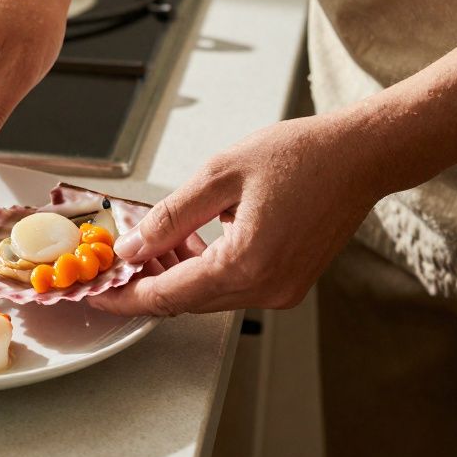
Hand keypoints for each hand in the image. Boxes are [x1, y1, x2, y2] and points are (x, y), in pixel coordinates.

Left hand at [89, 113, 386, 315]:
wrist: (360, 156)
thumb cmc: (299, 155)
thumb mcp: (219, 174)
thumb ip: (170, 216)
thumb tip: (133, 245)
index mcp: (246, 264)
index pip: (167, 295)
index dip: (126, 295)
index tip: (96, 293)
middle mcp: (266, 288)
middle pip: (186, 300)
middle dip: (149, 280)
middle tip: (122, 254)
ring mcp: (281, 290)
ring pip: (208, 295)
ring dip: (177, 273)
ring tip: (156, 237)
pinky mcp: (289, 283)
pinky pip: (233, 286)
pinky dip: (205, 269)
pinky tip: (191, 239)